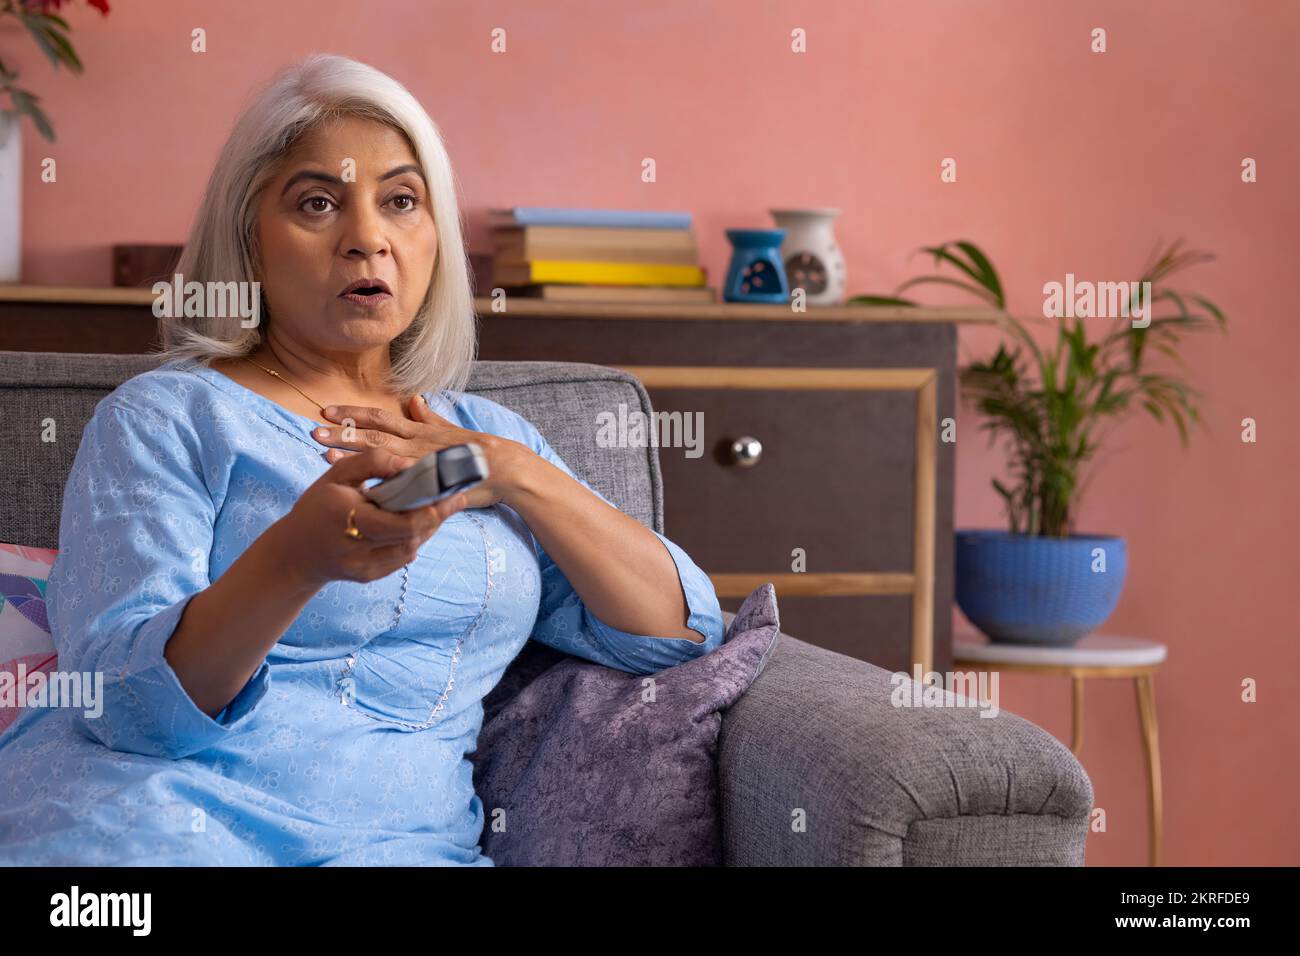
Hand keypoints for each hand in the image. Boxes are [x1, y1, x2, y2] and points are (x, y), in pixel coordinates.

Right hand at [272, 448, 468, 588]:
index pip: (401, 521)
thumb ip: (373, 462)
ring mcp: (363, 567)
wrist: (296, 553)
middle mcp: (355, 547)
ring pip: (411, 548)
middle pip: (412, 536)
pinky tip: (416, 524)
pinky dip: (413, 539)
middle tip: (456, 498)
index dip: (431, 509)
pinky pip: (402, 557)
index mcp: (346, 516)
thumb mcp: (337, 475)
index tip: (452, 491)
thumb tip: (410, 463)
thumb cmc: (318, 506)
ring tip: (438, 508)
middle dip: (438, 516)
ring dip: (428, 527)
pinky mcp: (370, 576)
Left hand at [312, 395, 526, 508]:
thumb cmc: (478, 453)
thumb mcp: (451, 429)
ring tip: (320, 450)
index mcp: (419, 430)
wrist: (504, 469)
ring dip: (348, 450)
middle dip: (341, 430)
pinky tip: (351, 477)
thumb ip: (430, 417)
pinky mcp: (427, 477)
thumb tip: (416, 399)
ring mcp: (420, 459)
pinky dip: (371, 474)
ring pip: (378, 450)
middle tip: (312, 428)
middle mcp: (416, 441)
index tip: (328, 410)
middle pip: (372, 431)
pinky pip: (394, 475)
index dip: (353, 413)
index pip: (380, 417)